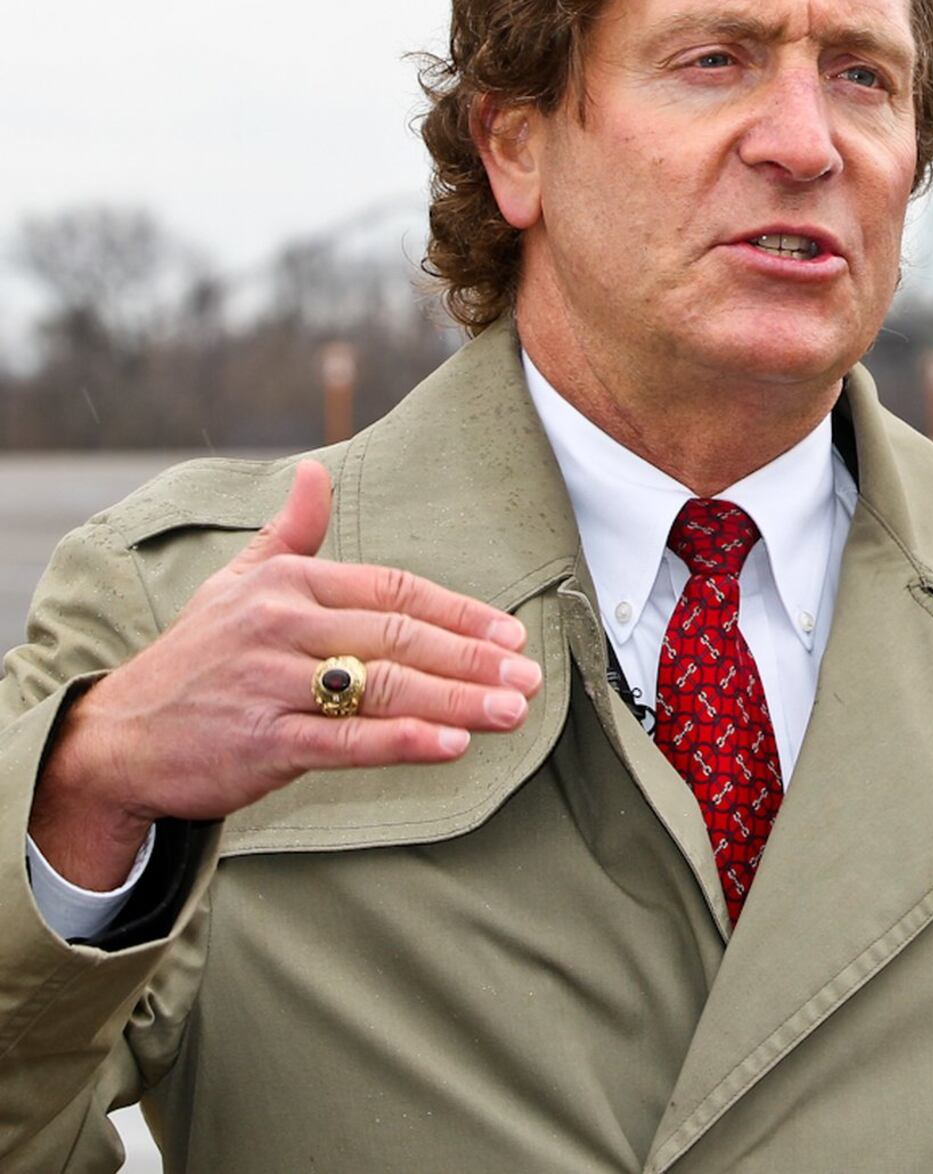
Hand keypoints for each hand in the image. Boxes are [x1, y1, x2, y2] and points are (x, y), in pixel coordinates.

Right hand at [28, 461, 540, 889]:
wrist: (117, 738)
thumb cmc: (195, 657)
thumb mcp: (237, 583)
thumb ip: (291, 532)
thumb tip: (316, 472)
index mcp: (287, 583)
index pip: (392, 589)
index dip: (457, 611)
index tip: (508, 634)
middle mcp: (281, 625)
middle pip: (398, 635)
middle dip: (472, 658)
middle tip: (528, 676)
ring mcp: (270, 683)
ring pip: (383, 686)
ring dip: (457, 699)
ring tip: (511, 711)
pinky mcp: (262, 742)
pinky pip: (345, 740)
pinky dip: (403, 743)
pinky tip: (451, 746)